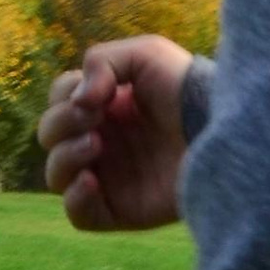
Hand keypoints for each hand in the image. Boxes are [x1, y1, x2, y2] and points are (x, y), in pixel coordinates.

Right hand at [37, 35, 193, 229]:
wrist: (221, 129)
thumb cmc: (187, 88)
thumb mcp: (145, 54)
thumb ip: (100, 61)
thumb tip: (79, 103)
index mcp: (106, 107)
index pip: (60, 102)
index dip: (64, 98)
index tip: (94, 97)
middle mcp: (105, 141)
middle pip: (49, 137)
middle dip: (61, 125)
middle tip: (94, 121)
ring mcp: (111, 177)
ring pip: (54, 176)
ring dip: (63, 158)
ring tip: (95, 147)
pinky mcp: (122, 210)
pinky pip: (78, 215)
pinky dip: (74, 199)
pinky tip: (92, 181)